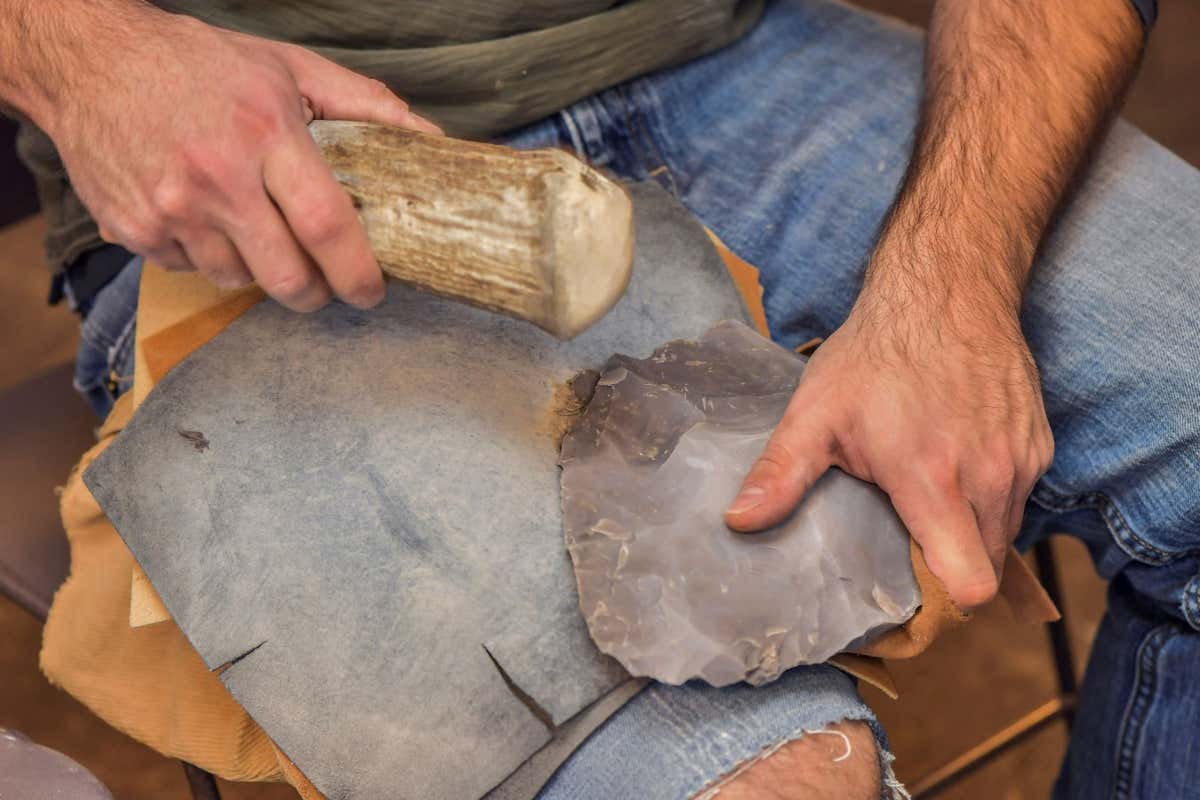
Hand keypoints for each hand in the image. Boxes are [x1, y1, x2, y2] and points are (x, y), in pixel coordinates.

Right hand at [41, 3, 439, 310]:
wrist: (87, 61)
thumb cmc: (198, 65)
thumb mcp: (288, 67)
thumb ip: (365, 104)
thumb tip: (429, 139)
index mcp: (265, 134)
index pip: (328, 226)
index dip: (359, 272)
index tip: (374, 290)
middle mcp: (216, 179)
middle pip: (288, 278)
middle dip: (317, 293)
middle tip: (325, 282)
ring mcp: (170, 210)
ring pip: (239, 281)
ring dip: (259, 269)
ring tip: (256, 228)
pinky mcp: (134, 231)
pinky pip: (192, 270)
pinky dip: (209, 255)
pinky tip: (205, 215)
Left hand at [724, 276, 1053, 607]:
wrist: (946, 286)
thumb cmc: (877, 351)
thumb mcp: (816, 413)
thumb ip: (781, 474)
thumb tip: (738, 522)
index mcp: (932, 482)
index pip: (970, 584)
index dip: (943, 599)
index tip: (909, 586)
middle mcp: (989, 478)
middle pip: (986, 567)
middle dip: (951, 565)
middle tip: (906, 540)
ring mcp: (1021, 460)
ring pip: (1006, 532)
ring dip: (972, 530)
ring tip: (927, 497)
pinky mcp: (1040, 442)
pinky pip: (1021, 495)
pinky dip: (993, 495)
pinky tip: (955, 463)